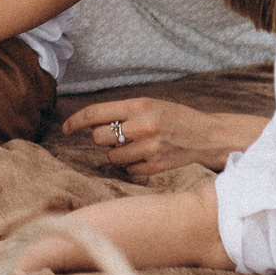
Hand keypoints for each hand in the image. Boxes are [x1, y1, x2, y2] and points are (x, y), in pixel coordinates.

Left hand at [62, 98, 266, 179]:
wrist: (209, 136)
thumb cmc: (176, 118)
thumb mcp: (151, 105)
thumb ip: (123, 112)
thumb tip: (90, 124)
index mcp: (140, 105)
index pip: (95, 113)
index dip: (75, 121)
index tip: (66, 128)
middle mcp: (144, 125)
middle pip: (99, 137)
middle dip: (103, 138)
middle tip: (119, 135)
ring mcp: (150, 148)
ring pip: (111, 156)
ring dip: (117, 153)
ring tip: (135, 146)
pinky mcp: (157, 166)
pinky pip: (127, 169)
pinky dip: (131, 165)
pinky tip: (146, 157)